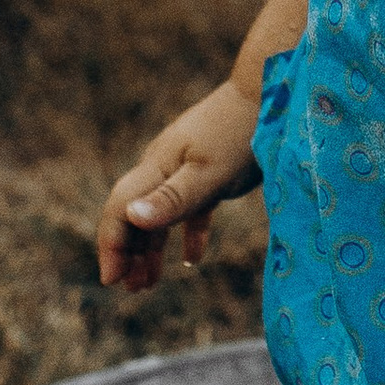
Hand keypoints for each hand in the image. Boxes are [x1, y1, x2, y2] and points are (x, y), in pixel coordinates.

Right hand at [95, 81, 262, 293]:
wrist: (273, 95)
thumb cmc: (240, 133)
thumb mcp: (208, 173)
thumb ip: (172, 198)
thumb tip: (131, 218)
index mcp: (157, 167)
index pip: (120, 210)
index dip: (111, 245)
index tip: (111, 280)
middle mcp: (164, 167)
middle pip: (134, 215)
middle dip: (126, 253)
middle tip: (128, 289)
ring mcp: (186, 168)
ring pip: (160, 215)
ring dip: (151, 249)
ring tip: (148, 282)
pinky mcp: (210, 173)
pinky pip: (190, 210)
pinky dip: (187, 235)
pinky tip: (192, 259)